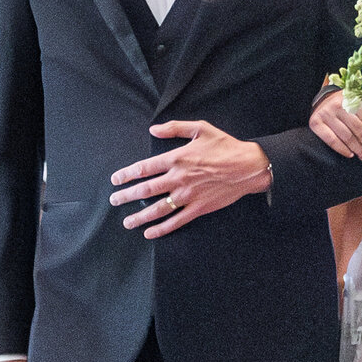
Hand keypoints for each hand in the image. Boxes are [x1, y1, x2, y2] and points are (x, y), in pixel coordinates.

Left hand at [109, 120, 271, 238]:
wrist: (248, 167)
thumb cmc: (225, 146)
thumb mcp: (200, 129)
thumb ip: (174, 128)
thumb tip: (153, 130)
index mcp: (176, 158)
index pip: (144, 168)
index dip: (126, 174)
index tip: (116, 180)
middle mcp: (178, 178)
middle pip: (145, 190)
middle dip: (126, 196)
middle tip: (114, 200)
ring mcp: (188, 195)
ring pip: (157, 209)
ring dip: (139, 216)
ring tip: (126, 222)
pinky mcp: (198, 208)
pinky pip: (176, 221)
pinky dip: (161, 229)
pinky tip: (150, 232)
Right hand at [309, 91, 361, 160]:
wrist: (324, 101)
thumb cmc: (347, 105)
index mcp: (352, 97)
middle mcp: (338, 104)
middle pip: (357, 128)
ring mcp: (326, 113)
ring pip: (346, 136)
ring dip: (357, 149)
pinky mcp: (316, 123)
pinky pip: (332, 140)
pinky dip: (342, 149)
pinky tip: (350, 154)